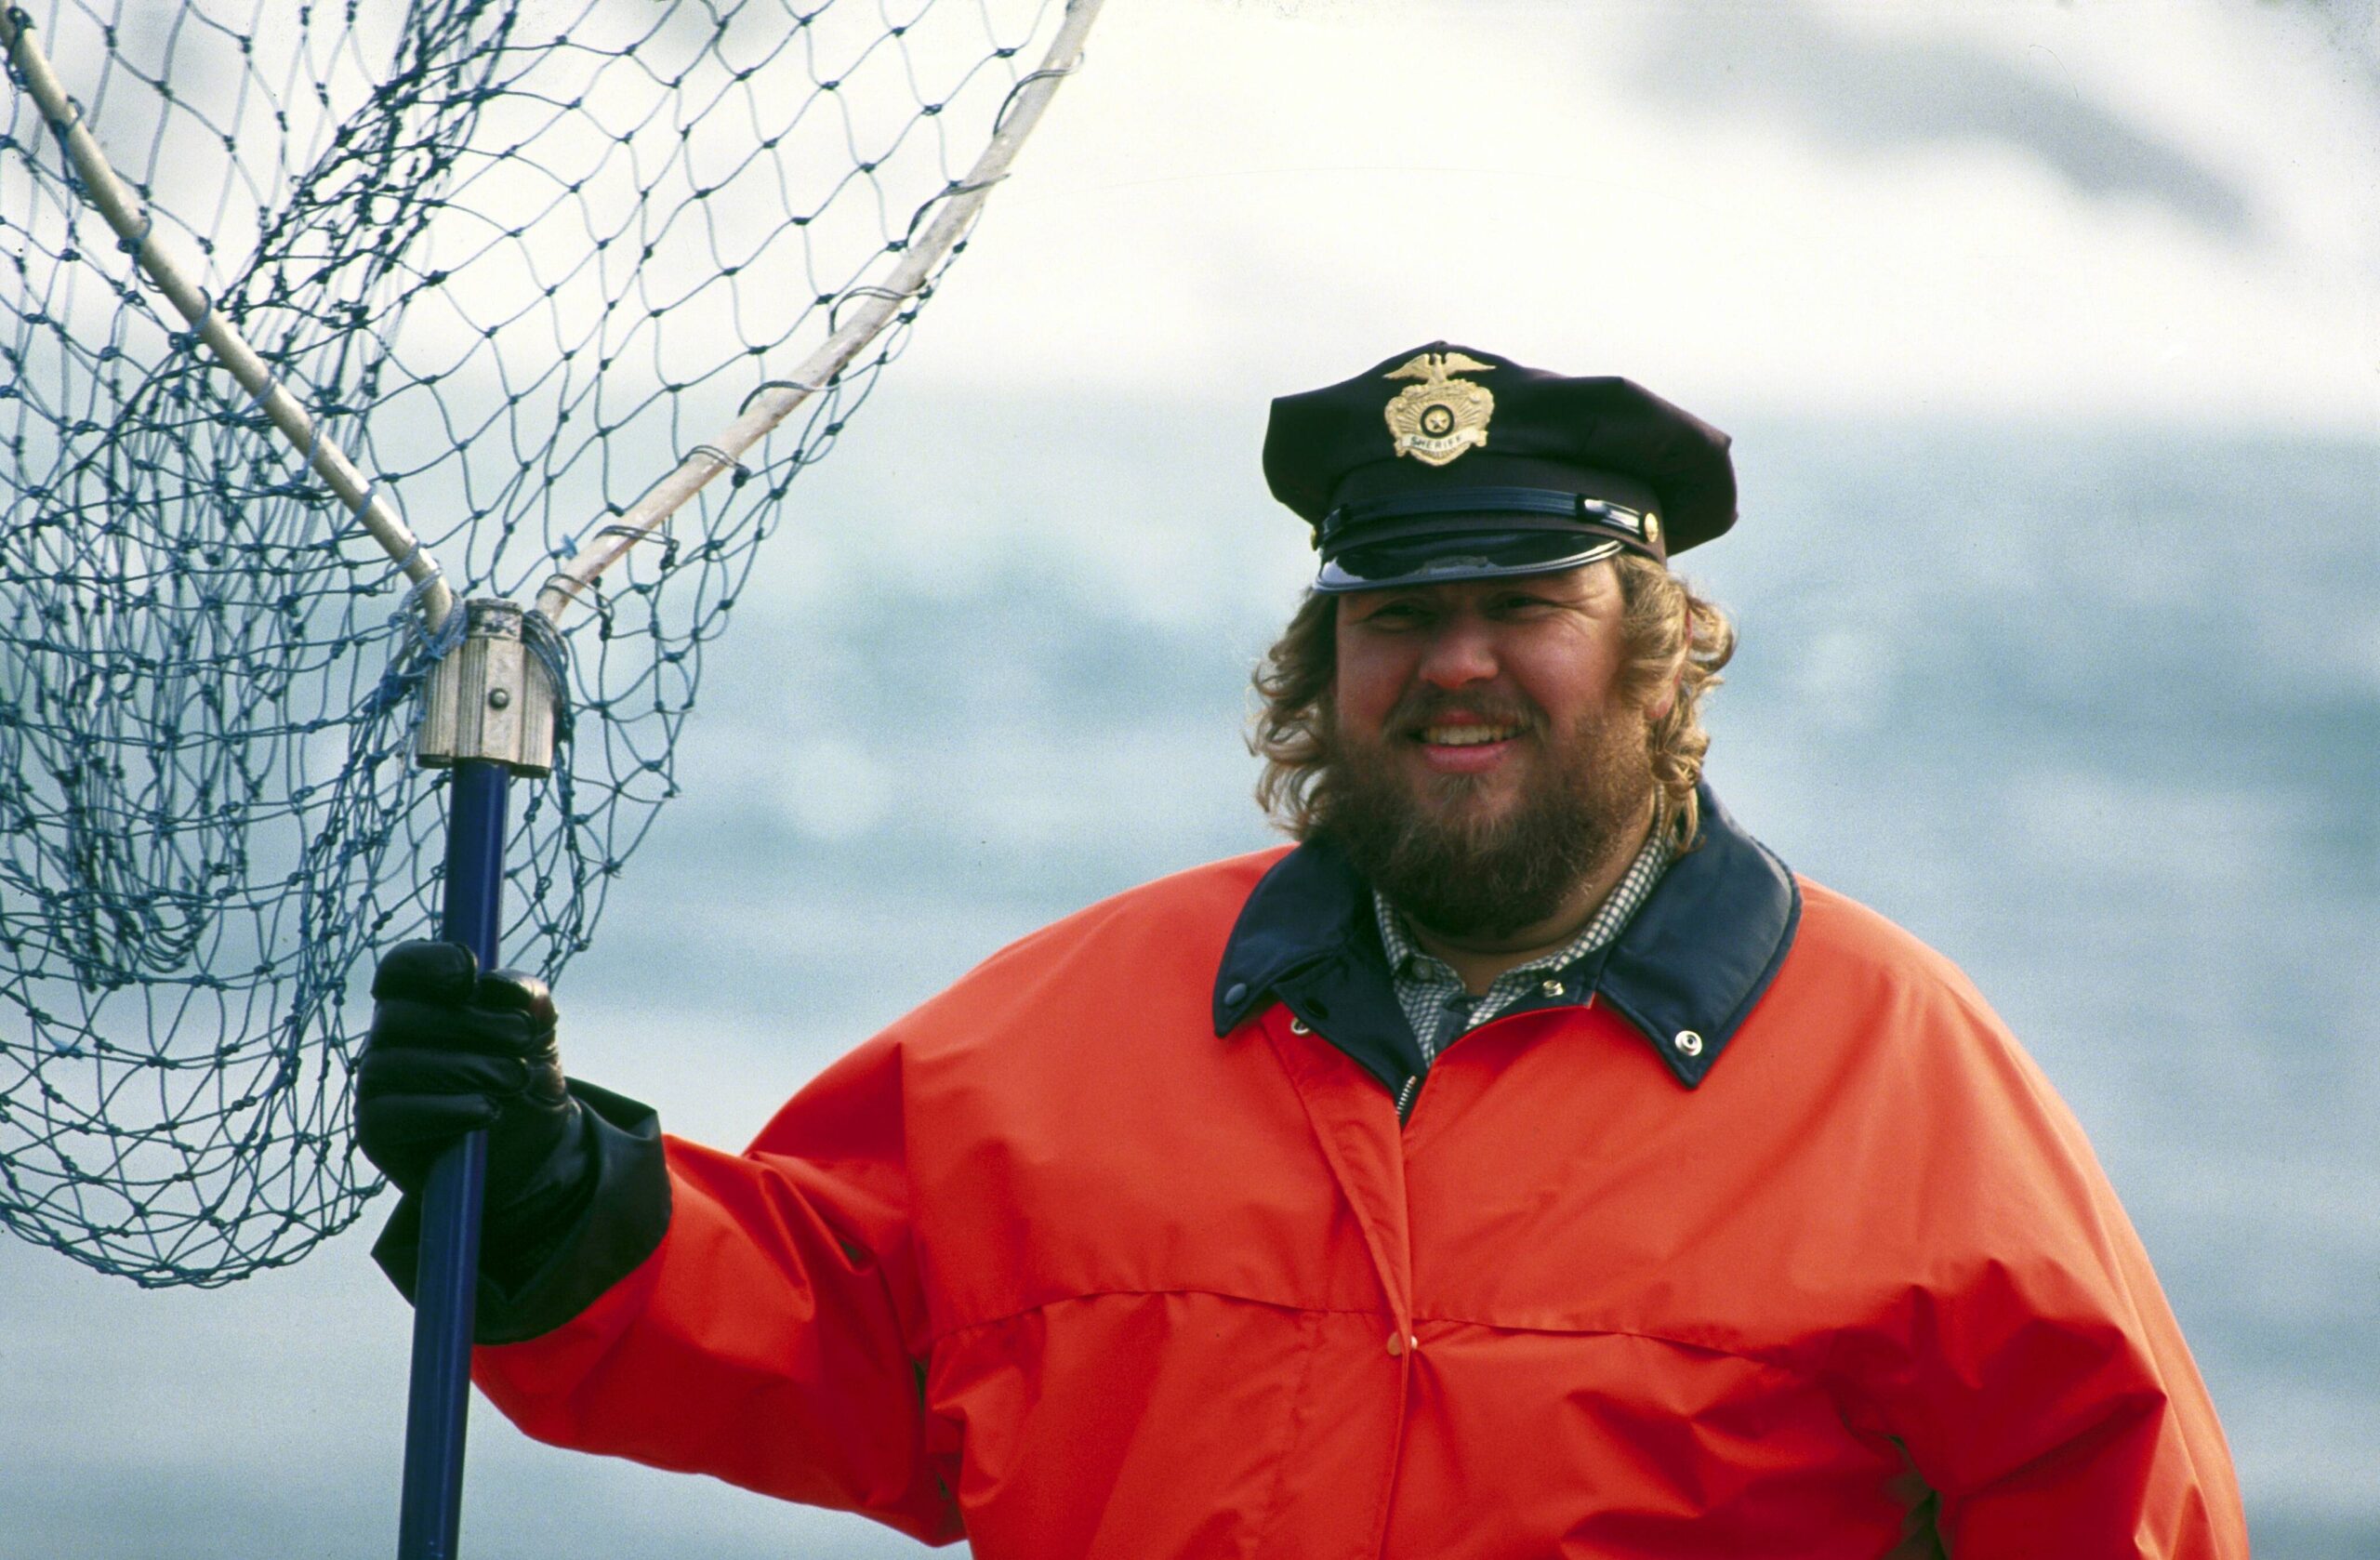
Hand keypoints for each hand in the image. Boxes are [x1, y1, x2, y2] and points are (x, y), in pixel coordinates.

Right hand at [355, 940, 589, 1230]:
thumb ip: (528, 1001)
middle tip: (523, 1037)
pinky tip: (487, 1110)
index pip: (400, 968)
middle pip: (398, 1016)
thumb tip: (505, 988)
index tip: (470, 973)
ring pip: (393, 1065)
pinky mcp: (377, 1133)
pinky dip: (443, 1111)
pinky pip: (390, 1116)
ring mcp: (376, 1086)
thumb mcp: (538, 1034)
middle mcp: (388, 1039)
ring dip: (463, 1069)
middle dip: (469, 1024)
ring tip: (516, 1079)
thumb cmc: (523, 1077)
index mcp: (421, 1001)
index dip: (427, 963)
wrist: (530, 1152)